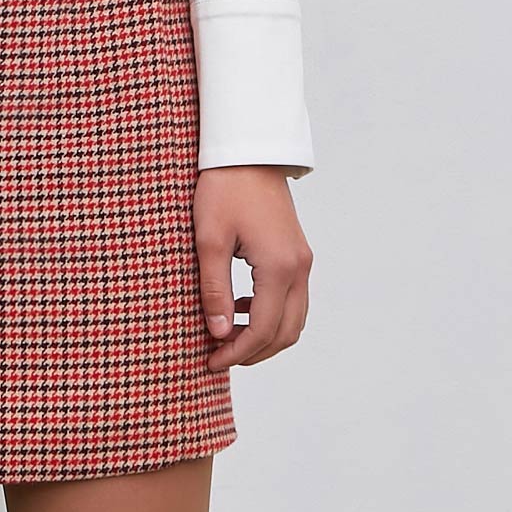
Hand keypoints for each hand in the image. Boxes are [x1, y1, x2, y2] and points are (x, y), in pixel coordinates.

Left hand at [194, 165, 312, 372]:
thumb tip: (218, 333)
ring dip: (265, 336)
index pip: (264, 330)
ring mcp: (302, 260)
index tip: (211, 360)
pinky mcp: (297, 253)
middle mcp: (299, 268)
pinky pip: (292, 299)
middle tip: (219, 355)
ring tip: (228, 336)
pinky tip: (241, 307)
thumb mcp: (209, 240)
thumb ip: (214, 290)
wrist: (247, 151)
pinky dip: (271, 315)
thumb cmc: (224, 189)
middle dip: (254, 352)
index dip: (238, 352)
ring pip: (293, 319)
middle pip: (285, 333)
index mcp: (279, 267)